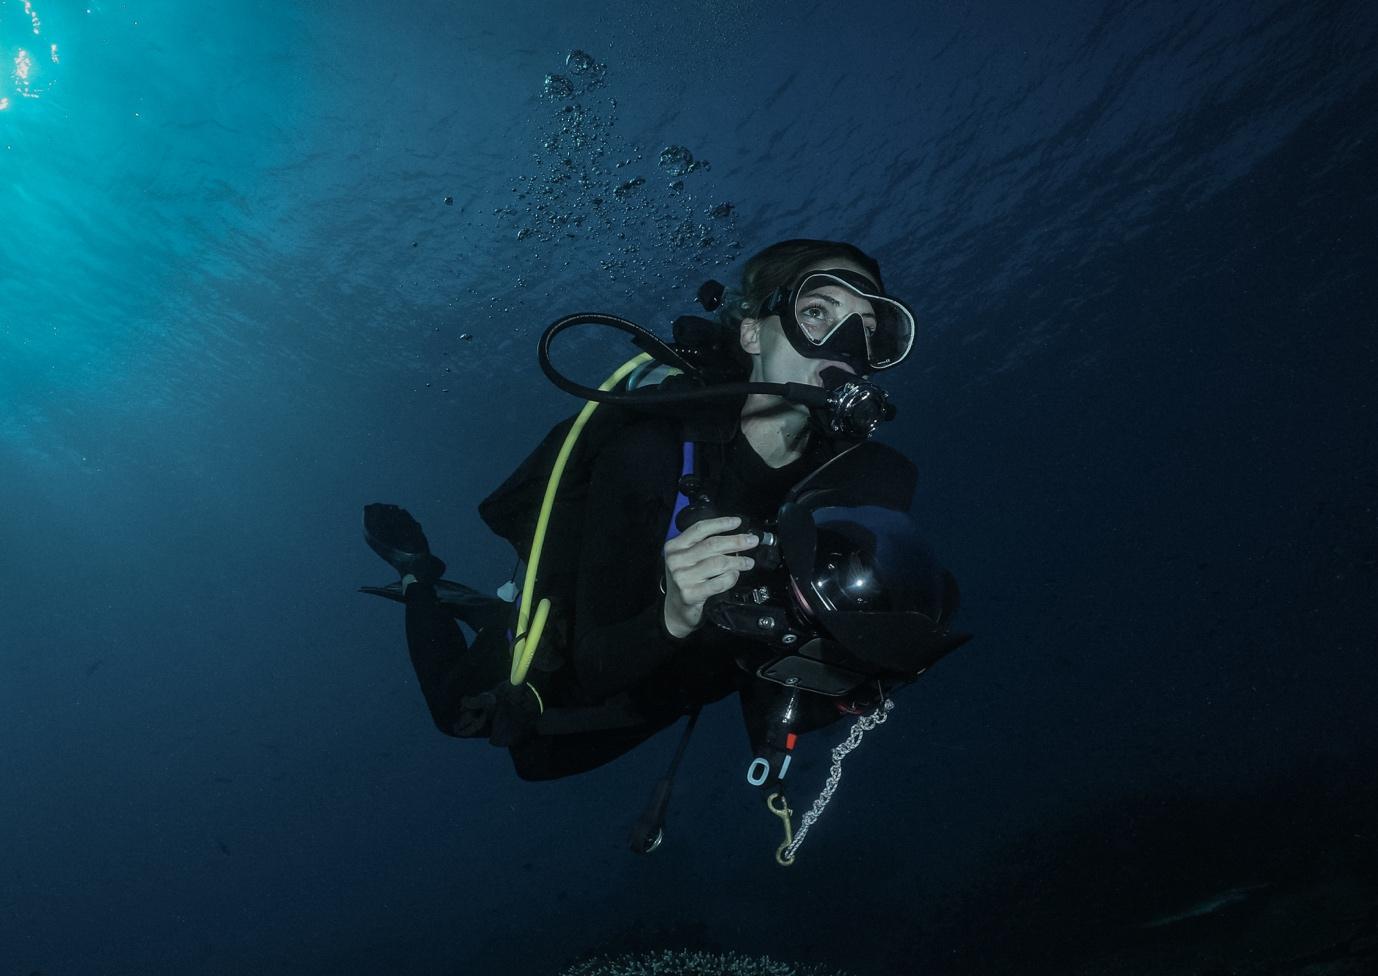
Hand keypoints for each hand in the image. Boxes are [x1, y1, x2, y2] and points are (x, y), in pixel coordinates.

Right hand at [662, 515, 758, 638]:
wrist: (676, 610)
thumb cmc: (686, 580)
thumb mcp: (686, 559)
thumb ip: (702, 546)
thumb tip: (735, 536)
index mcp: (674, 547)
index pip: (700, 529)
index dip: (721, 524)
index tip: (738, 522)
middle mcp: (676, 560)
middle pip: (712, 544)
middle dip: (736, 541)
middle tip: (752, 541)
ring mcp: (682, 578)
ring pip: (718, 563)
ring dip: (738, 561)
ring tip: (748, 562)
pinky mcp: (690, 594)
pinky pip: (718, 582)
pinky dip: (731, 578)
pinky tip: (736, 575)